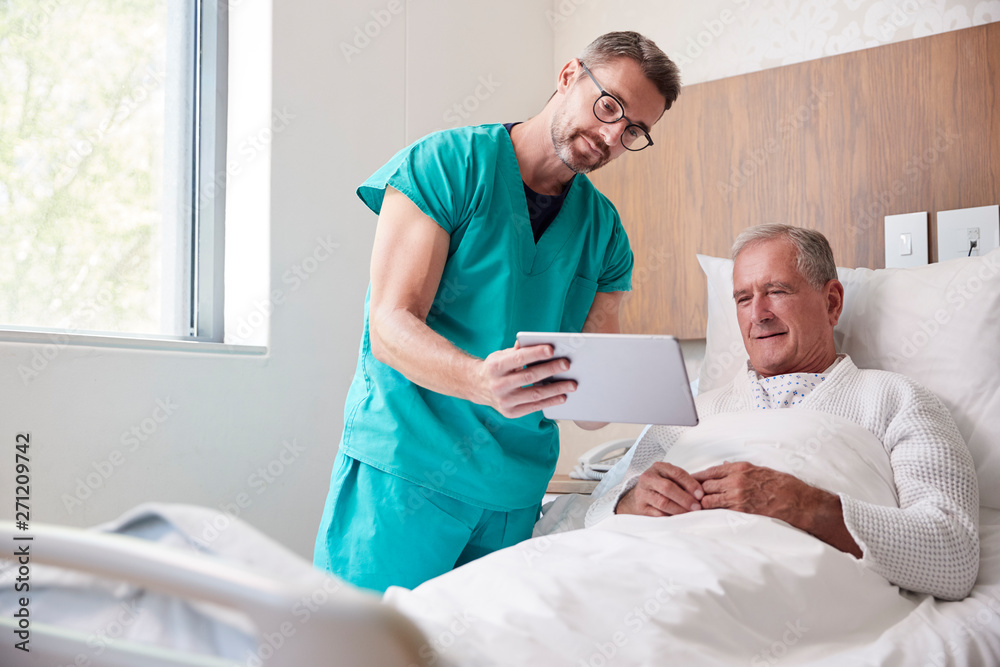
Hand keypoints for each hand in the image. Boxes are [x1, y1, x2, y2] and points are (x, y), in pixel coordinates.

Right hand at [472, 342, 576, 418]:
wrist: (478, 387)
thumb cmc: (495, 368)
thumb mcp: (501, 355)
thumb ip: (518, 351)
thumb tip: (538, 343)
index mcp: (495, 366)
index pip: (518, 358)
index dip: (535, 353)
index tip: (552, 349)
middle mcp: (498, 385)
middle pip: (529, 377)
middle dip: (550, 370)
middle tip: (567, 365)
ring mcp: (504, 401)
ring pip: (534, 394)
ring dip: (556, 389)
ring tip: (572, 384)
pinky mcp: (510, 412)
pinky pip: (534, 407)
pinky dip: (550, 402)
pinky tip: (562, 396)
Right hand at [615, 462, 704, 516]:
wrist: (637, 497)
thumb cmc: (659, 486)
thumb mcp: (669, 478)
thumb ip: (683, 483)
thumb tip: (701, 495)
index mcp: (658, 467)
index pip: (676, 473)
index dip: (690, 484)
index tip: (701, 494)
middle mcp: (648, 478)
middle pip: (668, 488)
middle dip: (685, 498)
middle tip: (697, 507)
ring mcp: (642, 493)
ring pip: (663, 502)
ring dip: (679, 510)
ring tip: (690, 514)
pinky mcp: (640, 507)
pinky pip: (657, 514)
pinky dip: (670, 517)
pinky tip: (679, 519)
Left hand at [693, 461, 815, 524]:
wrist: (797, 501)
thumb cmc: (780, 484)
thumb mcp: (758, 469)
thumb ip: (738, 469)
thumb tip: (723, 467)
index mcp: (740, 468)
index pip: (709, 472)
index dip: (696, 477)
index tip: (688, 481)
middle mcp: (736, 480)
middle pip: (705, 485)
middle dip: (696, 491)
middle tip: (689, 496)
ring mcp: (737, 496)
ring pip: (708, 499)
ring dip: (702, 503)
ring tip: (695, 507)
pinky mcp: (741, 510)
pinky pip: (718, 511)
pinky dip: (711, 512)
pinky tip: (706, 514)